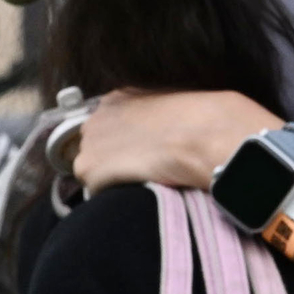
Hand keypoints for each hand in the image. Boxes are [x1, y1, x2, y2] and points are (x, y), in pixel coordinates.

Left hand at [68, 89, 277, 195]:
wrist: (203, 135)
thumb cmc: (204, 120)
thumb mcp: (175, 105)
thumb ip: (156, 116)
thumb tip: (166, 131)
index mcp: (117, 99)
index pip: (106, 127)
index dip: (122, 145)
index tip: (139, 155)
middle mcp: (96, 117)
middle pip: (94, 148)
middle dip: (112, 161)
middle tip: (140, 170)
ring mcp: (90, 142)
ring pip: (92, 171)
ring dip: (112, 180)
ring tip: (141, 180)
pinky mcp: (90, 168)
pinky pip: (95, 190)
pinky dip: (113, 194)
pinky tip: (137, 189)